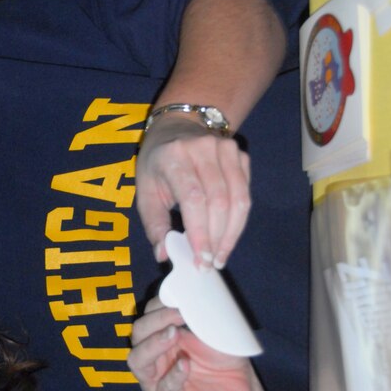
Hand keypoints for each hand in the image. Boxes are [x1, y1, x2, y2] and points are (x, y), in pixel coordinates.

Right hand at [127, 297, 253, 390]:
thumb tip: (191, 293)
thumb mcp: (212, 329)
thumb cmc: (224, 355)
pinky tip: (185, 364)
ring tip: (173, 334)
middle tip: (177, 315)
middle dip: (154, 322)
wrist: (243, 387)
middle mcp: (152, 356)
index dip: (159, 305)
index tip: (180, 299)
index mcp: (159, 335)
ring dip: (153, 345)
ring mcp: (155, 380)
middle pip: (137, 334)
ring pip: (137, 361)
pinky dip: (173, 376)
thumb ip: (198, 314)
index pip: (146, 316)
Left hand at [136, 116, 250, 268]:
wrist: (178, 126)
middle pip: (219, 202)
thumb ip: (154, 223)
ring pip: (239, 200)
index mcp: (174, 156)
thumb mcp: (145, 190)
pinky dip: (238, 220)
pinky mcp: (241, 155)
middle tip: (210, 264)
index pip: (194, 198)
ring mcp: (226, 149)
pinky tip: (227, 236)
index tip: (201, 259)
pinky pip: (246, 193)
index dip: (200, 232)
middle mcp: (202, 149)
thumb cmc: (157, 163)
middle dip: (217, 238)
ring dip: (232, 234)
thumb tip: (164, 254)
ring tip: (220, 256)